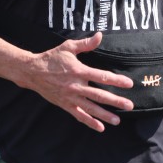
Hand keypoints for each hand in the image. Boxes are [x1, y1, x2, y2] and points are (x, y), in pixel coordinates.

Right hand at [20, 32, 134, 131]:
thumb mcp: (68, 47)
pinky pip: (79, 115)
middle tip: (129, 105)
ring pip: (90, 108)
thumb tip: (100, 35)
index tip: (129, 84)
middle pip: (99, 95)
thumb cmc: (52, 58)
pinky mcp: (65, 104)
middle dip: (115, 101)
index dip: (116, 80)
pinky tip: (100, 127)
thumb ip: (85, 44)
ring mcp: (70, 97)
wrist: (32, 72)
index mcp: (78, 71)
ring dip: (105, 115)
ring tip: (117, 120)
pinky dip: (89, 122)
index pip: (101, 76)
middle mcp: (76, 86)